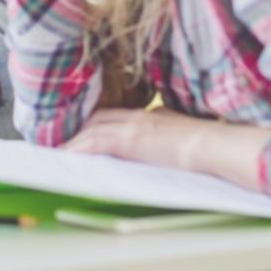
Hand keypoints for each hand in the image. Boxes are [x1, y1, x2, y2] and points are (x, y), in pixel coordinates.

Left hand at [64, 107, 221, 169]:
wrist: (214, 145)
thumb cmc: (207, 145)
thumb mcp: (181, 135)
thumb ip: (167, 135)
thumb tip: (162, 142)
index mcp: (151, 115)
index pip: (114, 115)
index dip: (96, 123)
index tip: (84, 130)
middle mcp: (138, 116)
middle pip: (98, 118)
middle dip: (79, 129)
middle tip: (63, 141)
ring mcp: (133, 126)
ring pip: (92, 130)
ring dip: (73, 141)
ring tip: (57, 151)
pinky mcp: (130, 139)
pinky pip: (95, 142)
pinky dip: (78, 148)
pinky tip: (66, 155)